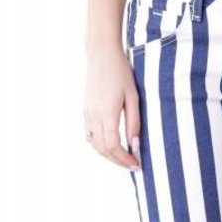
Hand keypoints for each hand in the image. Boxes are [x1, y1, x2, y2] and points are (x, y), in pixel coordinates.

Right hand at [83, 47, 140, 169]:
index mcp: (107, 112)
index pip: (113, 146)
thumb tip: (135, 146)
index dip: (124, 159)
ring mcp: (87, 114)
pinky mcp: (85, 111)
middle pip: (103, 150)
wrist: (101, 55)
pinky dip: (101, 146)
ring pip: (95, 145)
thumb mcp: (133, 97)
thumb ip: (134, 123)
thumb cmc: (121, 73)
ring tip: (124, 157)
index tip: (136, 165)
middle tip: (132, 165)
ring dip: (109, 155)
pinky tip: (113, 146)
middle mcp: (93, 116)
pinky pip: (90, 136)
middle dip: (118, 161)